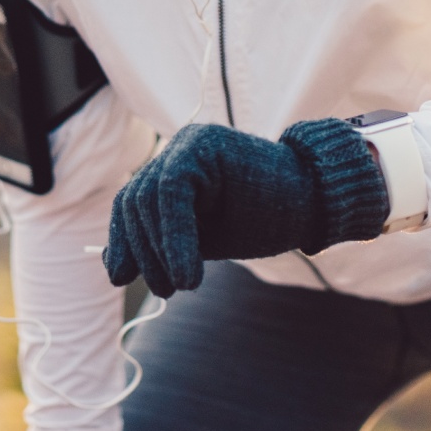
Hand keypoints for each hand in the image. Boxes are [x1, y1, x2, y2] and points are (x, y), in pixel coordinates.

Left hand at [103, 118, 387, 297]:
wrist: (316, 198)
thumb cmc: (262, 217)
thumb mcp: (203, 236)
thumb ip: (163, 241)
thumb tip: (113, 264)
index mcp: (173, 166)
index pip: (131, 202)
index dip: (122, 241)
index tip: (118, 276)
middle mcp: (178, 147)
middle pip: (136, 200)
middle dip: (143, 250)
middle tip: (164, 290)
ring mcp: (190, 140)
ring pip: (149, 197)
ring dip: (159, 250)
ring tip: (180, 285)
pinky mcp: (205, 144)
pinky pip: (172, 189)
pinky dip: (175, 236)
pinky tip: (187, 274)